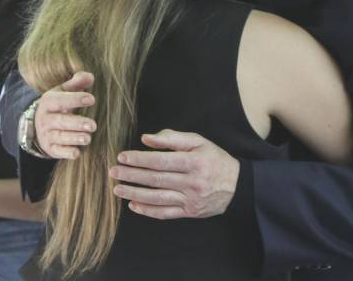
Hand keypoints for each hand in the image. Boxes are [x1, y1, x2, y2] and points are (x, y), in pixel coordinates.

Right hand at [35, 71, 96, 158]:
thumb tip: (90, 77)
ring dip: (74, 138)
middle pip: (61, 121)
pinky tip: (76, 153)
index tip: (91, 99)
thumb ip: (77, 83)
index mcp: (48, 102)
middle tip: (93, 125)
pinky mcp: (50, 148)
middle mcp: (46, 119)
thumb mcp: (64, 91)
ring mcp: (47, 135)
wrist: (39, 124)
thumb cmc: (58, 104)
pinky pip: (57, 151)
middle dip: (77, 123)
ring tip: (88, 138)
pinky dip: (66, 153)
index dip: (75, 99)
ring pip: (60, 137)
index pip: (60, 100)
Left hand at [109, 129, 239, 219]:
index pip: (161, 160)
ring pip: (157, 198)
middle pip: (156, 179)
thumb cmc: (214, 159)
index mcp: (194, 161)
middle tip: (114, 172)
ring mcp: (190, 199)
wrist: (237, 185)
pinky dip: (147, 210)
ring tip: (117, 189)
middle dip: (132, 175)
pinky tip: (133, 205)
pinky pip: (165, 213)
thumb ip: (173, 138)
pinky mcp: (189, 212)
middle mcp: (192, 182)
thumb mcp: (199, 142)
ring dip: (134, 193)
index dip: (140, 159)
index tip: (123, 157)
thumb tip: (147, 139)